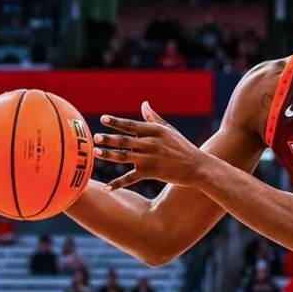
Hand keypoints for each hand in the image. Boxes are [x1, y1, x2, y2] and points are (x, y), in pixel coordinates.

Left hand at [95, 103, 211, 189]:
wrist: (197, 167)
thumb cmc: (182, 147)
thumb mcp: (169, 130)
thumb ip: (153, 118)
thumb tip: (144, 104)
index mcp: (154, 131)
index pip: (131, 125)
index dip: (116, 122)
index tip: (103, 119)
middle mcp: (150, 144)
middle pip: (125, 141)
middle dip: (109, 139)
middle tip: (96, 137)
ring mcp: (149, 159)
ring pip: (124, 157)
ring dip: (109, 155)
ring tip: (96, 152)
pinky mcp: (150, 173)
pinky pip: (130, 179)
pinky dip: (118, 184)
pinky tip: (106, 188)